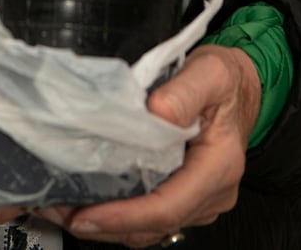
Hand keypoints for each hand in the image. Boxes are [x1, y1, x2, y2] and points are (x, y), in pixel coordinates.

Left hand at [36, 44, 261, 247]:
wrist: (239, 86)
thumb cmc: (226, 80)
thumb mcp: (210, 73)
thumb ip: (184, 92)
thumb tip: (157, 113)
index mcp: (218, 167)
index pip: (168, 207)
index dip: (125, 216)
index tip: (88, 214)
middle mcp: (209, 192)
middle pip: (153, 224)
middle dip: (104, 223)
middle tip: (60, 210)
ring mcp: (196, 198)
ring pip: (148, 226)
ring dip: (106, 221)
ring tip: (63, 206)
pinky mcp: (182, 193)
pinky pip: (148, 213)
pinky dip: (117, 211)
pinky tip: (88, 198)